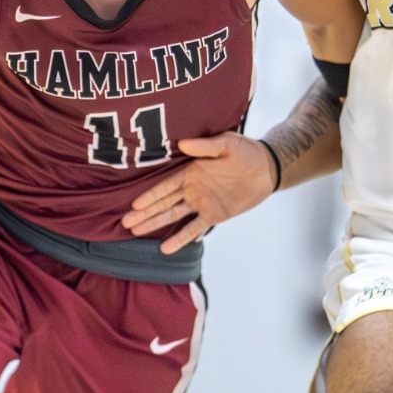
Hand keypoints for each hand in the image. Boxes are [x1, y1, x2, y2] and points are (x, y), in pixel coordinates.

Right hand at [121, 133, 277, 254]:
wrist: (266, 168)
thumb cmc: (246, 151)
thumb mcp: (227, 143)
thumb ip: (205, 146)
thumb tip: (183, 144)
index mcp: (190, 171)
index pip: (165, 186)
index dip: (150, 196)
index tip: (134, 205)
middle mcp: (191, 189)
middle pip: (163, 203)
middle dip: (144, 213)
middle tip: (126, 223)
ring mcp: (201, 203)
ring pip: (173, 216)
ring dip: (155, 224)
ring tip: (136, 232)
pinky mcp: (214, 215)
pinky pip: (194, 229)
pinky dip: (181, 239)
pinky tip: (166, 248)